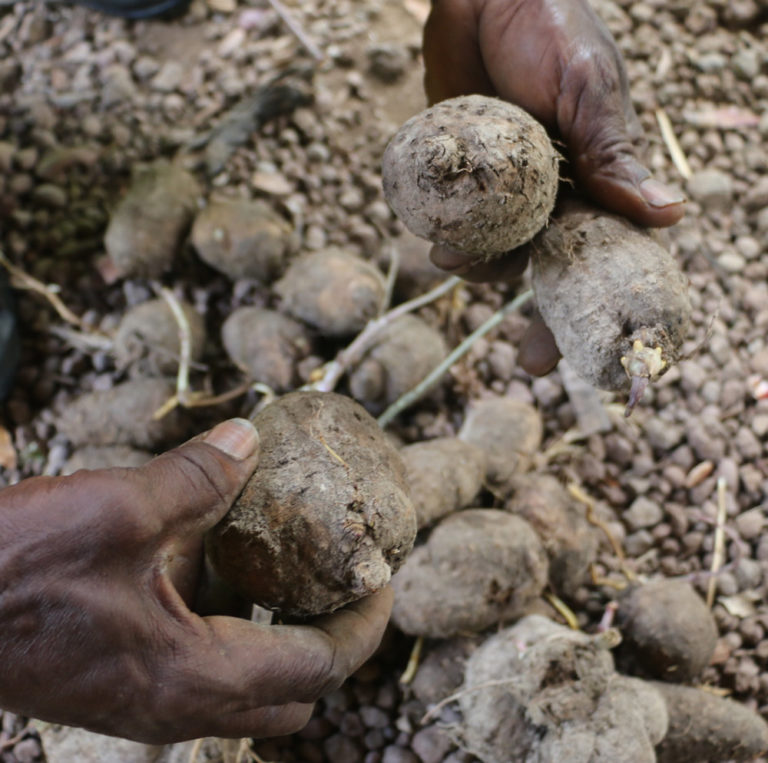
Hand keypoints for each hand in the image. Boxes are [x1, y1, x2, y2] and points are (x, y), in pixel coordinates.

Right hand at [0, 419, 391, 743]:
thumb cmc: (11, 574)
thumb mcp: (118, 510)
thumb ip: (196, 477)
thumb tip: (249, 441)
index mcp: (193, 677)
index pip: (317, 668)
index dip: (364, 624)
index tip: (384, 579)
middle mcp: (178, 703)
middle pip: (291, 691)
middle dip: (329, 638)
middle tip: (343, 579)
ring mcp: (148, 696)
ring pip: (247, 679)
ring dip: (278, 625)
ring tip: (291, 558)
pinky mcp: (123, 676)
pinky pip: (201, 657)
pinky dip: (228, 615)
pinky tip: (217, 553)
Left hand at [422, 0, 685, 373]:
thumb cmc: (550, 28)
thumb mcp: (588, 92)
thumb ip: (615, 155)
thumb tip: (669, 218)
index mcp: (598, 180)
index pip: (606, 256)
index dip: (598, 307)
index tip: (592, 351)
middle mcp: (555, 192)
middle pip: (551, 271)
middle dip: (539, 316)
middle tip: (528, 364)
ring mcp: (507, 188)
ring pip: (499, 251)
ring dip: (478, 267)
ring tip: (448, 259)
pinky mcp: (464, 178)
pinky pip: (458, 222)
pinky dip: (449, 236)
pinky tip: (433, 237)